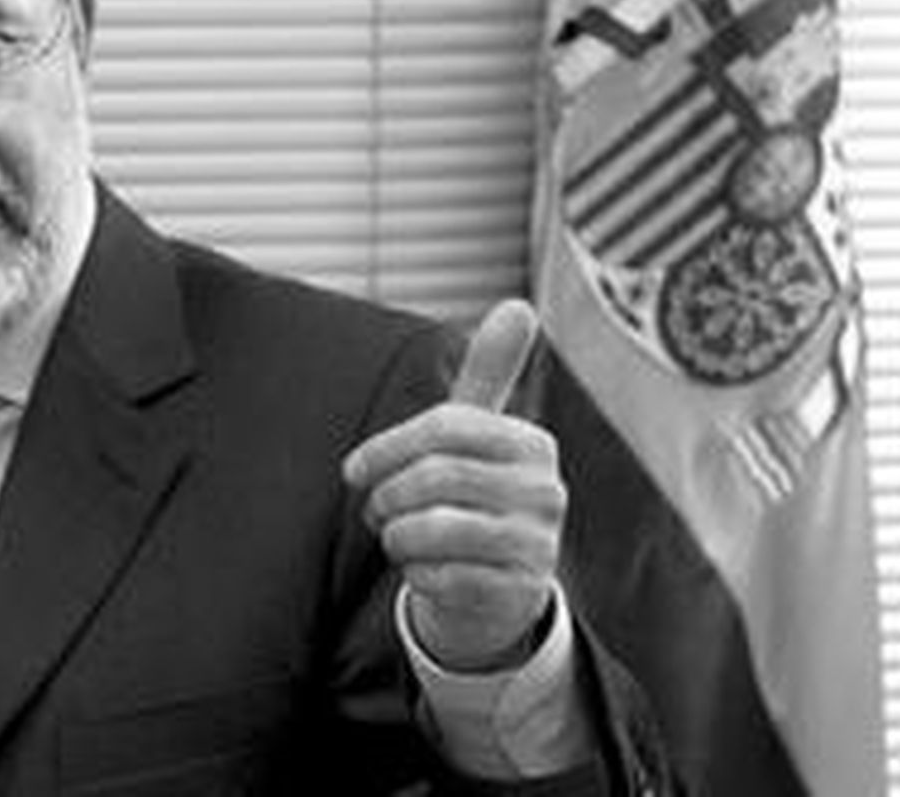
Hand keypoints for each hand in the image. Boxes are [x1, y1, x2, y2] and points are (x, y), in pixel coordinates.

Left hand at [342, 299, 564, 671]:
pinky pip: (441, 577)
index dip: (386, 448)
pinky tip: (420, 570)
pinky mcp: (519, 594)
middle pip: (434, 477)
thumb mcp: (477, 437)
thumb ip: (489, 374)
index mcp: (531, 444)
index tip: (354, 471)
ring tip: (396, 537)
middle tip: (374, 510)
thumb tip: (519, 305)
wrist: (499, 588)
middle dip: (386, 496)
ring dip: (396, 536)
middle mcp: (546, 492)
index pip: (444, 427)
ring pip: (434, 529)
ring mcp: (538, 545)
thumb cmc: (474, 498)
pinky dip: (414, 574)